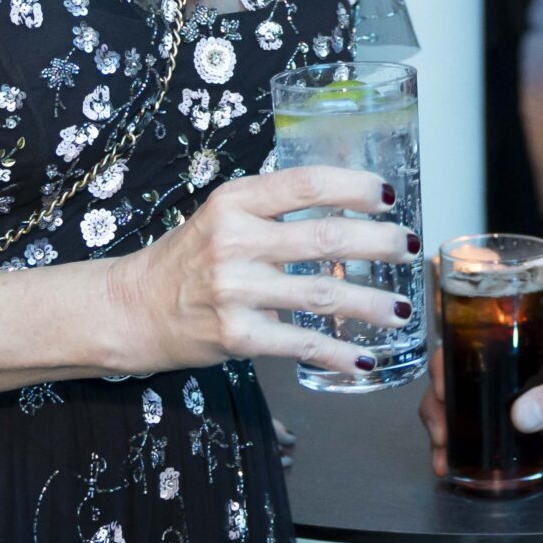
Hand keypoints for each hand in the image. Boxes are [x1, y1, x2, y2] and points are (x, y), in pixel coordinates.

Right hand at [106, 166, 416, 380]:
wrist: (132, 309)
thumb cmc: (188, 260)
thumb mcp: (222, 216)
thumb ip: (273, 208)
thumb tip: (346, 204)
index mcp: (234, 203)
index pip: (305, 184)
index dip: (354, 187)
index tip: (388, 196)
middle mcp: (235, 242)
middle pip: (325, 237)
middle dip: (379, 242)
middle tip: (409, 249)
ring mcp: (235, 290)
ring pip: (323, 292)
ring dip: (371, 302)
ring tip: (402, 308)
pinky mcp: (236, 336)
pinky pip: (301, 342)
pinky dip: (338, 352)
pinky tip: (365, 357)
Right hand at [417, 340, 542, 476]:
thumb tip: (519, 415)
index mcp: (523, 350)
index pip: (472, 345)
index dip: (447, 363)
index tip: (440, 390)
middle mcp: (509, 375)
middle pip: (456, 381)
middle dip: (437, 405)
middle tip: (441, 434)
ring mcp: (509, 405)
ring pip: (460, 411)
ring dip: (442, 430)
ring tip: (441, 458)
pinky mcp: (515, 434)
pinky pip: (478, 438)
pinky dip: (459, 451)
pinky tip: (451, 468)